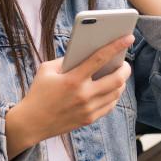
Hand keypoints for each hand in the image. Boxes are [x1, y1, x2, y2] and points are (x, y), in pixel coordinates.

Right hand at [4, 34, 132, 158]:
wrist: (32, 122)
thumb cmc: (38, 92)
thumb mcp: (46, 70)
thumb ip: (65, 60)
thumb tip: (85, 53)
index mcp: (72, 79)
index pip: (100, 58)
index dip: (116, 46)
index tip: (128, 37)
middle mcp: (83, 95)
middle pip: (116, 79)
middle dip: (125, 68)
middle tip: (124, 63)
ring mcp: (88, 109)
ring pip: (116, 93)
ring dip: (120, 82)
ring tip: (119, 74)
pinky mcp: (89, 119)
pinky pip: (110, 105)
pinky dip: (113, 95)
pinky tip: (111, 89)